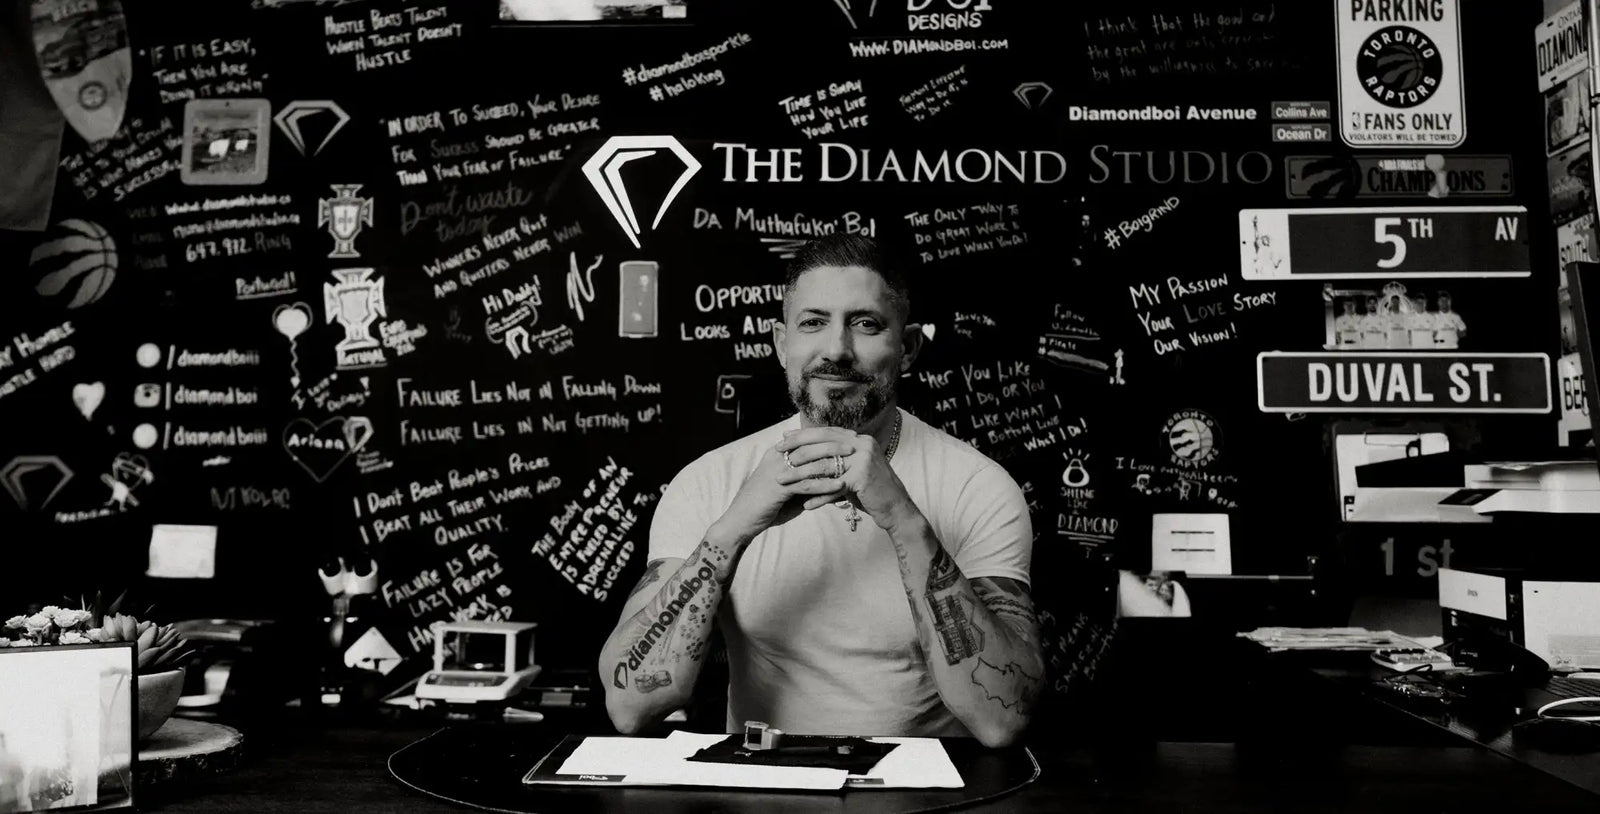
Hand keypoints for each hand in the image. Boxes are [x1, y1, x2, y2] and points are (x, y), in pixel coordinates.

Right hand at [711, 445, 846, 545]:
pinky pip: (806, 483)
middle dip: (834, 442)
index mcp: (778, 452)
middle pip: (810, 443)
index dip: (828, 435)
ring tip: (853, 461)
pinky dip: (824, 484)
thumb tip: (829, 475)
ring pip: (810, 460)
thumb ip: (805, 477)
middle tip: (855, 443)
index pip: (806, 437)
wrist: (741, 519)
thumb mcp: (788, 485)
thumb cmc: (766, 504)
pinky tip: (841, 486)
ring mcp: (777, 471)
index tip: (848, 436)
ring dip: (833, 460)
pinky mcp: (779, 488)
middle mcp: (777, 457)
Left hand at [777, 427, 917, 531]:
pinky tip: (805, 505)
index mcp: (859, 439)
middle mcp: (862, 444)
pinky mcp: (863, 477)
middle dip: (797, 448)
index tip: (783, 437)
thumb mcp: (853, 470)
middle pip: (822, 443)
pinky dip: (819, 497)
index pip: (826, 432)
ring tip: (782, 481)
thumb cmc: (871, 491)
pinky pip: (834, 487)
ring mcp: (864, 459)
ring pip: (824, 466)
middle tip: (775, 452)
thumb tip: (809, 453)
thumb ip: (836, 460)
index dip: (803, 434)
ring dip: (801, 475)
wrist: (897, 509)